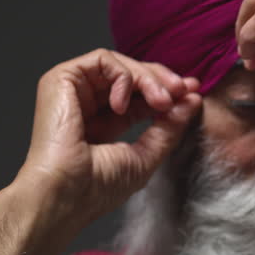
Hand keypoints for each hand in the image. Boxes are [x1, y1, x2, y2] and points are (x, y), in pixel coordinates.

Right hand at [17, 48, 202, 232]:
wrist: (65, 195)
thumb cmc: (97, 187)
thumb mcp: (146, 155)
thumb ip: (169, 127)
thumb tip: (192, 100)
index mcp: (104, 123)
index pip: (141, 98)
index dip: (168, 91)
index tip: (193, 93)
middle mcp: (87, 104)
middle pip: (131, 76)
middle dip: (161, 79)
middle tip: (183, 90)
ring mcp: (73, 91)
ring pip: (119, 64)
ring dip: (147, 78)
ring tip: (161, 101)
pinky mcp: (61, 80)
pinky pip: (102, 60)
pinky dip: (122, 77)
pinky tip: (122, 105)